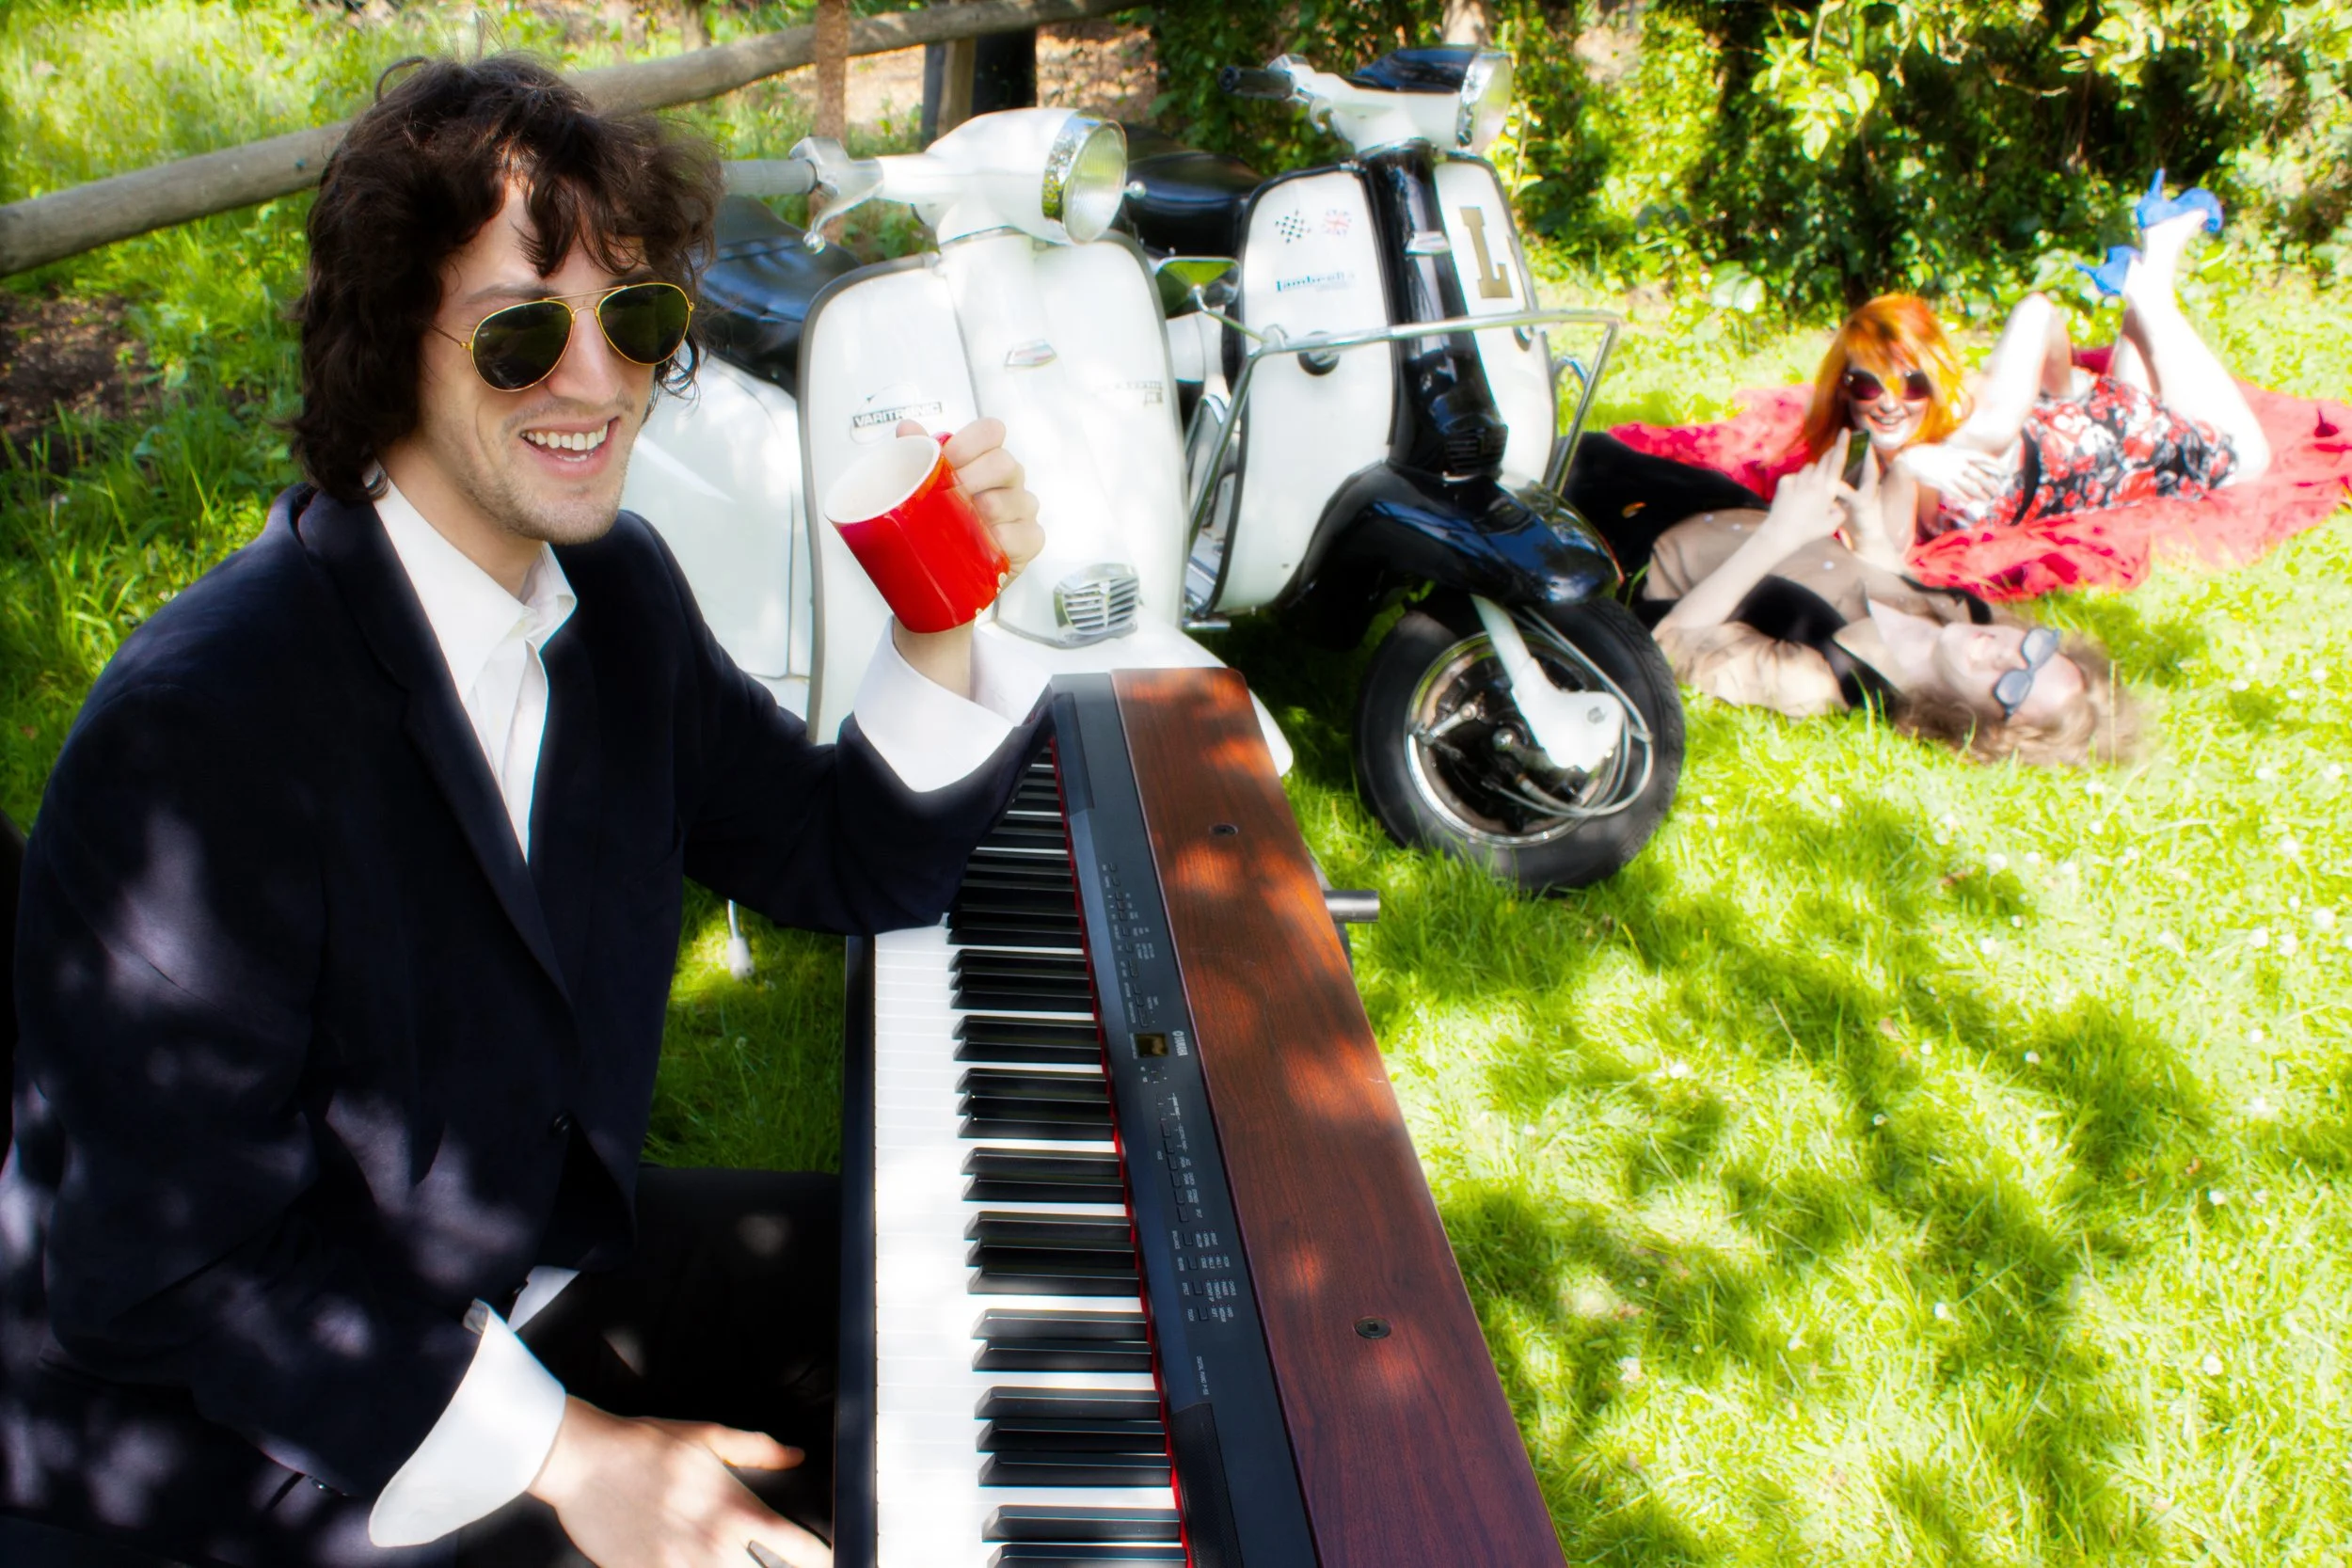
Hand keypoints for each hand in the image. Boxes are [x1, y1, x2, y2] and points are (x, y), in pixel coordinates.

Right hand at [527, 1397, 830, 1567]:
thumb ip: (759, 1449)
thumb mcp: (709, 1436)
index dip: (822, 1556)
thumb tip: (795, 1455)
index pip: (798, 1548)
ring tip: (729, 1561)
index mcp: (737, 1512)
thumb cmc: (647, 1445)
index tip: (828, 1557)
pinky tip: (693, 1564)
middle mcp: (715, 1547)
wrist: (584, 1463)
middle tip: (769, 1561)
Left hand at [907, 417, 1044, 585]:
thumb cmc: (945, 519)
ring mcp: (1023, 507)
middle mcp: (1010, 478)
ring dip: (981, 512)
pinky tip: (983, 544)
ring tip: (961, 524)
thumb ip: (917, 455)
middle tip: (948, 497)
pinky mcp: (1031, 538)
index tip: (948, 459)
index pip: (991, 431)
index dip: (969, 442)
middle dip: (970, 479)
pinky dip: (999, 539)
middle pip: (1002, 463)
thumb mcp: (926, 486)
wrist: (953, 566)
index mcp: (987, 457)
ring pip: (1009, 500)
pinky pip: (1021, 535)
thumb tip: (908, 429)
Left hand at [1760, 432, 1857, 547]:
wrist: (1781, 533)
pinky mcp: (1784, 481)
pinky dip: (1797, 481)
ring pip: (1809, 468)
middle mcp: (1813, 480)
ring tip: (1812, 488)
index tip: (1845, 431)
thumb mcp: (1832, 524)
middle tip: (1834, 455)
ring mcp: (1797, 479)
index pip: (1837, 461)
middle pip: (1824, 460)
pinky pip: (1795, 476)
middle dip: (1830, 455)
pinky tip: (1796, 495)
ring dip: (1813, 472)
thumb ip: (1841, 510)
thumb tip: (1839, 503)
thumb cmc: (1809, 531)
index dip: (1843, 445)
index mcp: (1827, 488)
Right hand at [1893, 441, 2008, 503]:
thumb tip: (1973, 464)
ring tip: (1987, 499)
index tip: (2005, 471)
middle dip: (1990, 484)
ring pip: (1971, 486)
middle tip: (1997, 491)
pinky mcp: (1942, 482)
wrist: (1912, 459)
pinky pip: (1956, 492)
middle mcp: (1959, 463)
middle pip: (1980, 475)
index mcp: (1962, 453)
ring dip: (1981, 494)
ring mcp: (1950, 473)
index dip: (1996, 465)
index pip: (1984, 458)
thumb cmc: (1931, 455)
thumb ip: (1962, 457)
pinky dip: (1964, 497)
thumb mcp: (1949, 452)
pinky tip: (1970, 502)